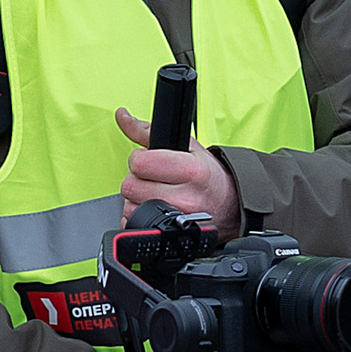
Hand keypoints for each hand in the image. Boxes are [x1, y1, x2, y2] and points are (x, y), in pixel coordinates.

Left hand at [115, 109, 241, 234]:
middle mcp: (186, 197)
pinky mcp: (168, 235)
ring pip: (129, 206)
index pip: (140, 163)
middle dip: (137, 179)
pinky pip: (133, 224)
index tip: (149, 160)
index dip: (139, 159)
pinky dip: (137, 216)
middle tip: (153, 178)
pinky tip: (153, 209)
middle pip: (130, 186)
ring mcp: (177, 219)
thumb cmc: (207, 175)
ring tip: (155, 193)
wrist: (229, 205)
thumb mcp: (186, 146)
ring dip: (136, 199)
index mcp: (191, 170)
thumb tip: (121, 115)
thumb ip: (147, 131)